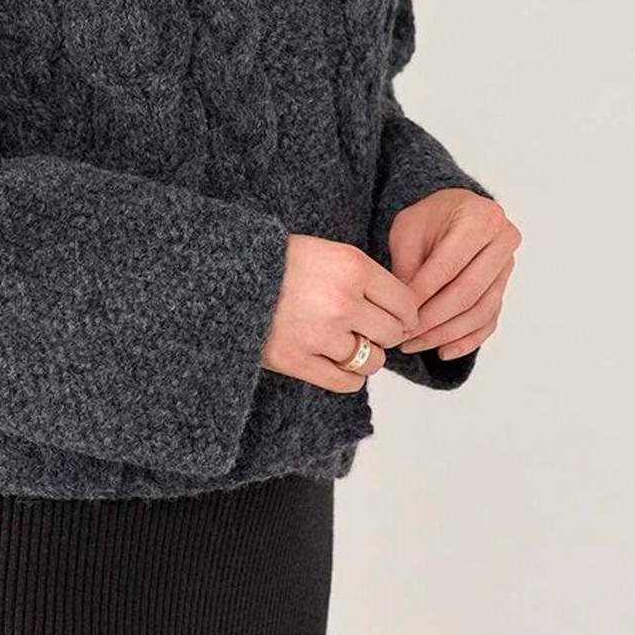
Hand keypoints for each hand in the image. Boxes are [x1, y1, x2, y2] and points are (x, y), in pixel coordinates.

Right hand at [261, 233, 422, 391]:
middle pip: (392, 333)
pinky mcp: (298, 360)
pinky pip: (346, 382)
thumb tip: (403, 312)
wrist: (228, 275)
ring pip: (372, 361)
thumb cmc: (281, 262)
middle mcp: (342, 301)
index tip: (399, 318)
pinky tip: (337, 362)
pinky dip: (348, 376)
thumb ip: (364, 277)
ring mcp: (320, 334)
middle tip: (370, 330)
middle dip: (385, 334)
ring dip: (365, 356)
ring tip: (348, 344)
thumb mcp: (328, 252)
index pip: (405, 303)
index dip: (406, 314)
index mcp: (352, 267)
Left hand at [387, 189, 520, 361]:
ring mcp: (508, 267)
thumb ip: (408, 266)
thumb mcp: (408, 229)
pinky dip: (466, 340)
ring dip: (445, 334)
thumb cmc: (429, 218)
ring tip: (415, 344)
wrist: (455, 211)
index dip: (420, 294)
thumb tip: (404, 311)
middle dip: (432, 320)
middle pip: (466, 293)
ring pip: (479, 312)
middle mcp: (502, 242)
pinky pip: (489, 322)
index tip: (397, 314)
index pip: (447, 267)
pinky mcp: (504, 288)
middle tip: (404, 336)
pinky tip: (443, 351)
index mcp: (479, 218)